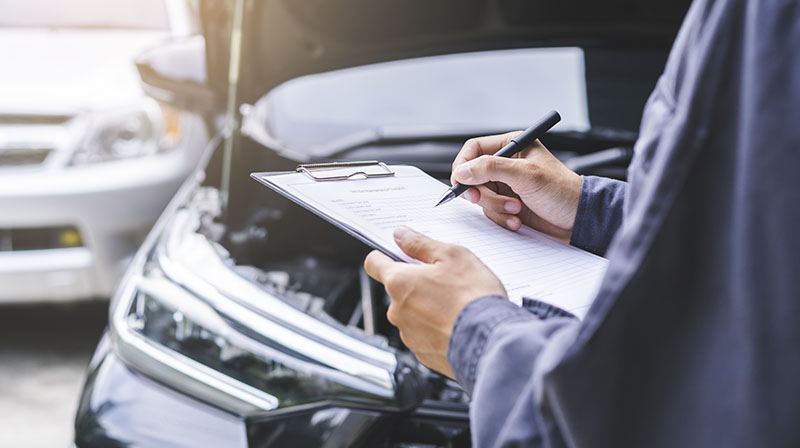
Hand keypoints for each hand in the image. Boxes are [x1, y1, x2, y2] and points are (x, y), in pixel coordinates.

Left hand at [364, 226, 505, 377]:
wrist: (490, 342)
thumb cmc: (473, 297)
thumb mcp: (452, 256)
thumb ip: (421, 244)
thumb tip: (401, 236)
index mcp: (399, 282)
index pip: (374, 264)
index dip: (383, 255)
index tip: (395, 253)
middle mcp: (397, 311)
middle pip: (398, 289)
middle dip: (416, 283)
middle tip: (444, 279)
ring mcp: (409, 335)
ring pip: (412, 313)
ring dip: (427, 307)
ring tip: (456, 304)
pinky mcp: (423, 353)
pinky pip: (425, 334)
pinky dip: (437, 328)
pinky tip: (458, 323)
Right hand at [451, 132, 582, 241]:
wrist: (578, 219)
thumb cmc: (562, 191)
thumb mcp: (526, 175)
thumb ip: (491, 168)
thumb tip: (462, 170)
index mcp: (512, 146)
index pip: (474, 149)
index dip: (463, 165)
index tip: (461, 182)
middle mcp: (506, 164)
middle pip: (472, 175)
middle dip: (481, 192)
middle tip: (482, 199)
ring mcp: (505, 185)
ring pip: (479, 196)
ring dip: (495, 207)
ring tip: (516, 209)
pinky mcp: (506, 204)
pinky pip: (489, 211)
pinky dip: (500, 217)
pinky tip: (517, 219)